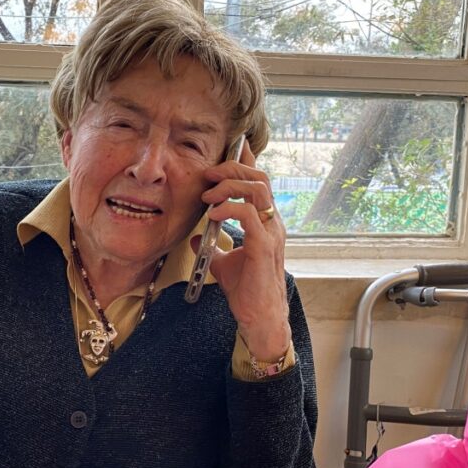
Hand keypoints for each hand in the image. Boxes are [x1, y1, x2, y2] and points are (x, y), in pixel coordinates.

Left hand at [192, 139, 290, 360]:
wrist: (259, 317)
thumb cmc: (247, 291)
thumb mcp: (223, 263)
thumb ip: (212, 246)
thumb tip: (195, 236)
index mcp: (265, 223)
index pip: (259, 183)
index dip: (246, 163)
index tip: (231, 150)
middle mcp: (272, 223)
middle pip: (259, 178)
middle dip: (232, 169)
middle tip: (209, 174)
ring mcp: (270, 233)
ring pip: (257, 190)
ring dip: (229, 186)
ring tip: (209, 195)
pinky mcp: (263, 247)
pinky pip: (247, 215)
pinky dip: (227, 208)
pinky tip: (213, 214)